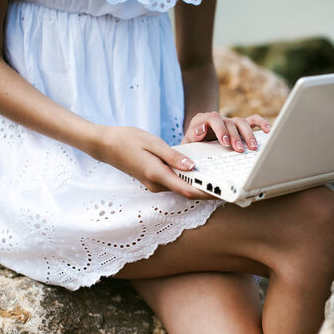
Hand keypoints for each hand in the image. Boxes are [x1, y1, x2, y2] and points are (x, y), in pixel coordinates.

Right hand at [91, 125, 216, 199]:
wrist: (104, 145)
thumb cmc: (127, 140)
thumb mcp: (152, 143)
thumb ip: (173, 157)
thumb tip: (193, 167)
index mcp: (157, 175)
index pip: (188, 191)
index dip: (208, 194)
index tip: (225, 193)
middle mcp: (156, 185)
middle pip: (187, 192)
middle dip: (207, 190)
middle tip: (229, 184)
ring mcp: (153, 184)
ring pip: (181, 188)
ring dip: (198, 185)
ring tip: (218, 177)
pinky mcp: (153, 180)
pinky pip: (174, 183)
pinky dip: (187, 180)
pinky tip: (197, 172)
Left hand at [181, 112, 271, 151]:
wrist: (194, 146)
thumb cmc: (191, 146)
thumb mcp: (186, 143)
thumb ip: (192, 135)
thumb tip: (201, 128)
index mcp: (203, 119)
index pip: (213, 118)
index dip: (220, 129)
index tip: (225, 142)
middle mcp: (218, 119)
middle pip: (230, 122)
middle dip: (235, 137)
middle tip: (238, 149)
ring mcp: (229, 122)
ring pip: (242, 123)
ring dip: (248, 134)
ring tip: (252, 147)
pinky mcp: (239, 126)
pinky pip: (252, 121)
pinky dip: (260, 123)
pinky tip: (267, 130)